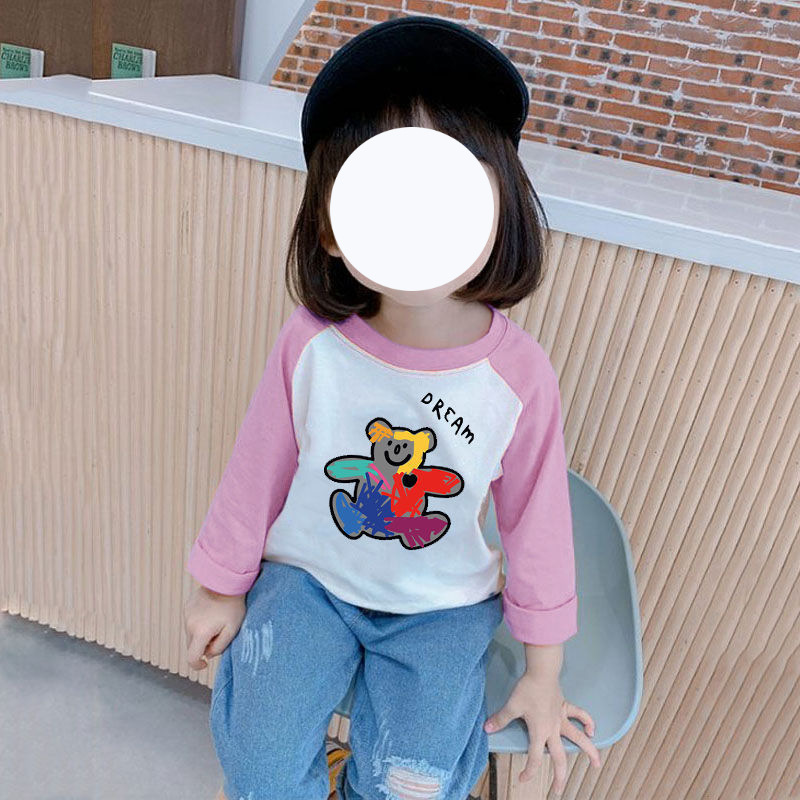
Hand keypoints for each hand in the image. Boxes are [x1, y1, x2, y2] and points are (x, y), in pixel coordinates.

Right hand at [183, 584, 245, 670]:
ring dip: (201, 633)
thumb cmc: (233, 607)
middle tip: (218, 635)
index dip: (197, 665)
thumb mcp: (232, 631)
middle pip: (191, 645)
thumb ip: (219, 647)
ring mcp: (187, 614)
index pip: (191, 658)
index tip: (204, 663)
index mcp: (200, 633)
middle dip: (203, 646)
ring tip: (216, 620)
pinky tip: (211, 612)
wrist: (227, 582)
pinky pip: (191, 621)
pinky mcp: (187, 606)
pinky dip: (199, 622)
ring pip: (191, 633)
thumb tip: (208, 654)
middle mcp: (190, 624)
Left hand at [483, 672, 600, 794]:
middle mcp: (553, 730)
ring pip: (579, 739)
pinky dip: (588, 722)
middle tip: (558, 790)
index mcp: (540, 732)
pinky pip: (580, 715)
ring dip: (589, 752)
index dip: (530, 772)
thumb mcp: (512, 706)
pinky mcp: (565, 707)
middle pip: (559, 758)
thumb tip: (487, 729)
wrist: (542, 672)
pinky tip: (592, 730)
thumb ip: (501, 719)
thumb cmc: (527, 689)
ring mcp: (562, 719)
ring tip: (597, 764)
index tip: (523, 779)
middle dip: (560, 777)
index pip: (535, 758)